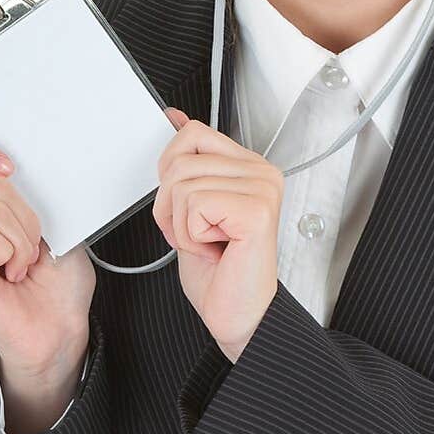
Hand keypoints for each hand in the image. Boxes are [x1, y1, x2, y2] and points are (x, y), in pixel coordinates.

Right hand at [0, 136, 94, 377]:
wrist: (62, 328)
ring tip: (25, 264)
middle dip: (28, 212)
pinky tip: (10, 273)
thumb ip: (36, 195)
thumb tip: (14, 172)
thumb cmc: (61, 284)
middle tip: (37, 245)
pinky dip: (8, 251)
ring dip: (23, 237)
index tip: (11, 163)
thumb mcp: (62, 226)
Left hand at [154, 107, 282, 361]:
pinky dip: (190, 235)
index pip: (192, 134)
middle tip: (198, 234)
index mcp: (249, 167)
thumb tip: (174, 117)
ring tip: (208, 243)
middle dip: (171, 204)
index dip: (171, 172)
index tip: (186, 206)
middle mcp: (262, 173)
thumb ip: (186, 161)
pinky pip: (194, 204)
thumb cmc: (219, 272)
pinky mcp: (257, 210)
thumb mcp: (190, 206)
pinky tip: (215, 248)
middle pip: (180, 159)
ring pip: (182, 183)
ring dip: (181, 223)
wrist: (238, 316)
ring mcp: (262, 189)